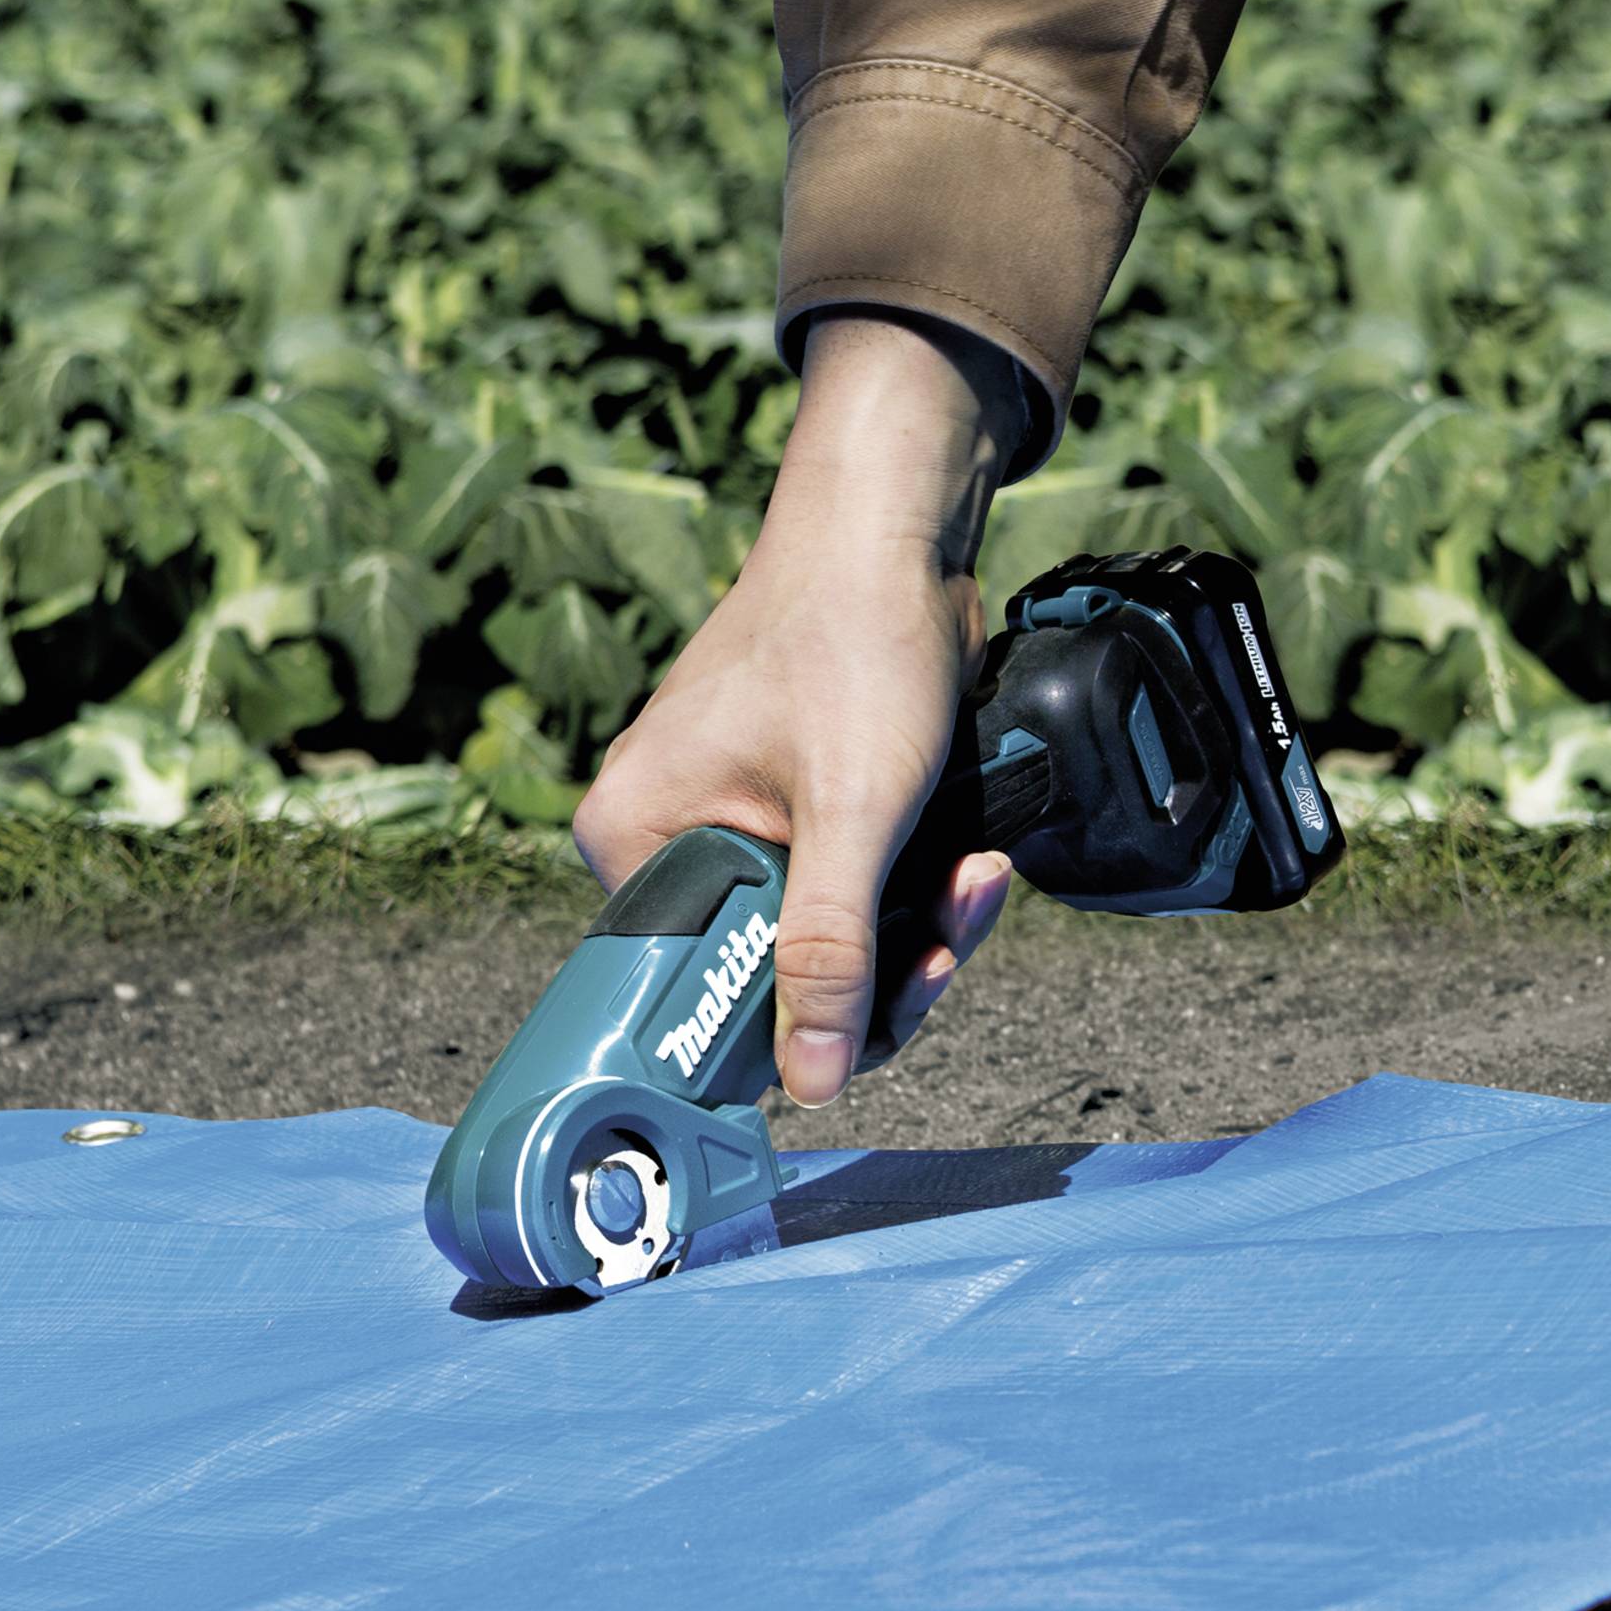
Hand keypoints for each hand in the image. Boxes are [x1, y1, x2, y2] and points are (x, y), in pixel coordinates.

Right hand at [574, 311, 1022, 1107]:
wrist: (897, 526)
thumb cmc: (854, 637)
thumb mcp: (852, 814)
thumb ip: (830, 952)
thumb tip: (811, 1083)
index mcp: (636, 845)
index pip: (701, 999)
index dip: (798, 1029)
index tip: (885, 1014)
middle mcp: (668, 842)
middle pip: (774, 976)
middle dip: (883, 967)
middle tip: (952, 933)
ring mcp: (734, 827)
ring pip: (827, 941)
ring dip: (915, 930)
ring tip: (974, 879)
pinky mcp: (795, 812)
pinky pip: (851, 894)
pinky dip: (913, 891)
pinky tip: (966, 859)